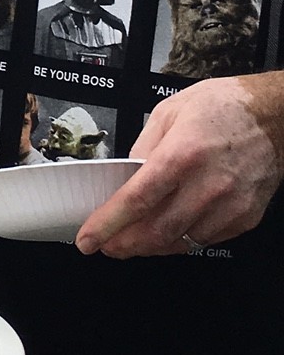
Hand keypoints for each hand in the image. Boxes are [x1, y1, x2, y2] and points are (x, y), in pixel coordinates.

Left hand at [76, 76, 283, 256]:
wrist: (275, 116)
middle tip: (106, 245)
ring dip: (150, 246)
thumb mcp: (169, 112)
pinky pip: (204, 240)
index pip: (136, 201)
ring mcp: (229, 206)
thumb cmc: (224, 108)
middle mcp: (208, 185)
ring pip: (179, 242)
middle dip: (123, 245)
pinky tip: (167, 232)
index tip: (88, 238)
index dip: (107, 225)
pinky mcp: (244, 218)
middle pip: (155, 231)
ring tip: (132, 239)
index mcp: (182, 154)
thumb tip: (124, 177)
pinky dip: (180, 241)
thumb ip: (142, 148)